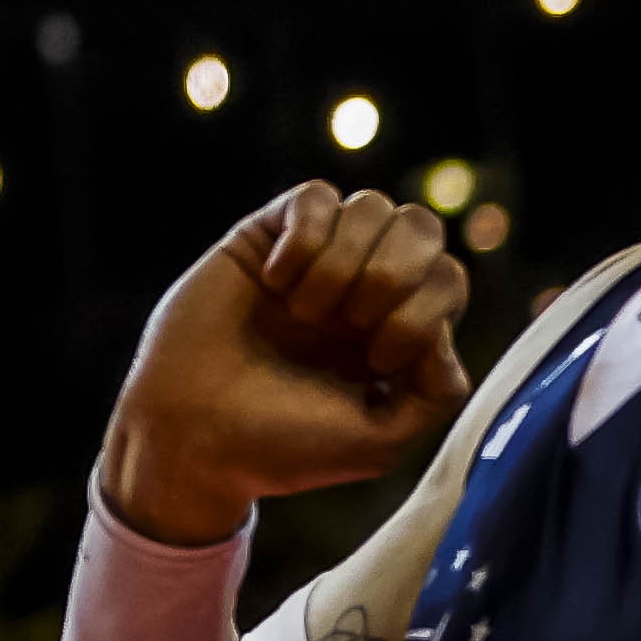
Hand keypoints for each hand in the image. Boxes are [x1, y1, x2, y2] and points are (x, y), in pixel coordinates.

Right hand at [95, 182, 474, 544]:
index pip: (447, 278)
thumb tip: (440, 325)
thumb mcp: (381, 438)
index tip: (375, 362)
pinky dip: (306, 238)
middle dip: (394, 273)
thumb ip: (437, 390)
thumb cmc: (282, 444)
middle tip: (350, 322)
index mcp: (395, 331)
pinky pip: (315, 197)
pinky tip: (276, 283)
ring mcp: (314, 258)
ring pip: (372, 206)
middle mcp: (360, 288)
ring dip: (344, 261)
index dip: (424, 311)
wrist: (193, 433)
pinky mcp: (264, 237)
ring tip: (304, 311)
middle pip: (421, 227)